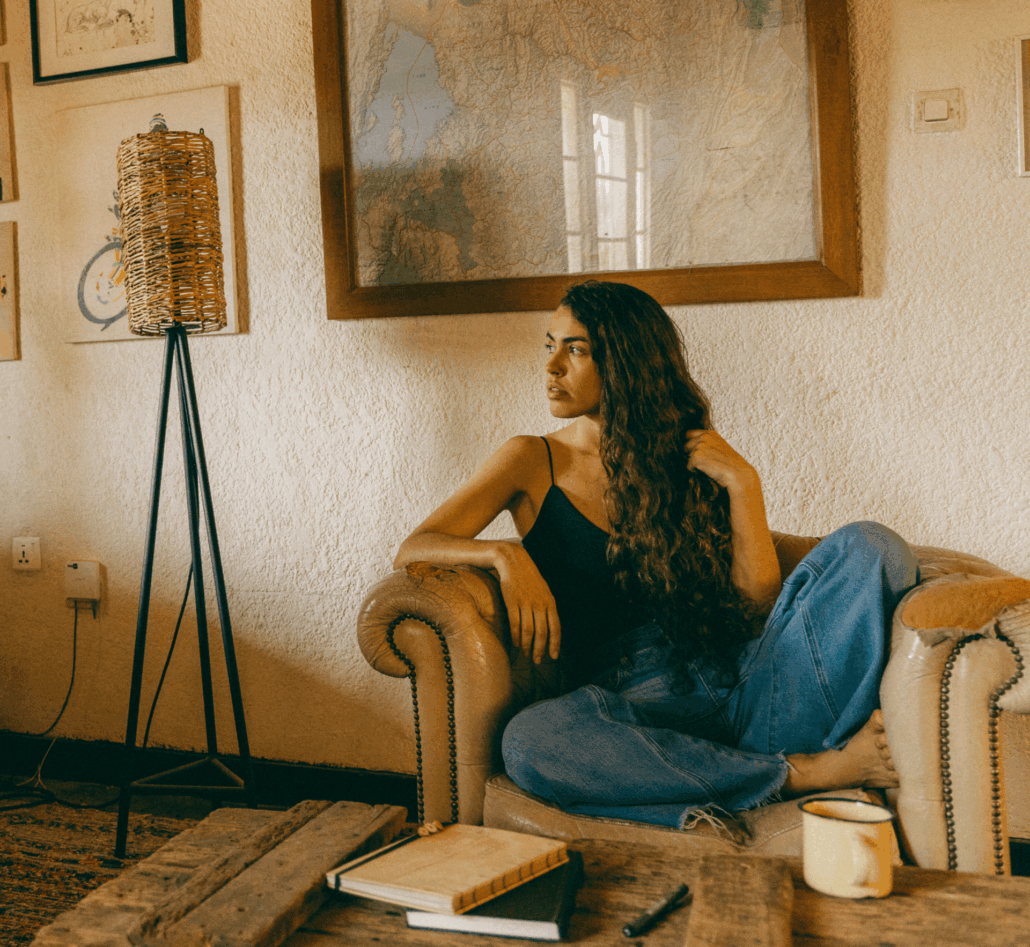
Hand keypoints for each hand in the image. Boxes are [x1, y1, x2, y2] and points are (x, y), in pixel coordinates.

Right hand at [494, 544, 560, 662]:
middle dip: (540, 649)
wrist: (514, 562)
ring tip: (526, 654)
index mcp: (550, 602)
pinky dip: (516, 636)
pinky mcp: (512, 602)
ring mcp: (526, 603)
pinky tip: (517, 643)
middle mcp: (540, 604)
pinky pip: (515, 624)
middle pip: (542, 632)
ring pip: (528, 631)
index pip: (556, 627)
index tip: (553, 656)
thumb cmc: (530, 578)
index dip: (555, 644)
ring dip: (527, 645)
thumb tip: (550, 627)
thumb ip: (547, 608)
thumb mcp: (544, 591)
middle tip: (537, 660)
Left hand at [685, 429, 757, 493]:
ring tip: (709, 466)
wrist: (738, 474)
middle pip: (686, 447)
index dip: (691, 444)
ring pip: (687, 457)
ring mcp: (700, 445)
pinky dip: (695, 471)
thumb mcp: (719, 448)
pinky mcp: (696, 456)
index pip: (689, 434)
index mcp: (710, 433)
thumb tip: (690, 447)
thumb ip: (707, 444)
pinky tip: (708, 471)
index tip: (698, 453)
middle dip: (692, 455)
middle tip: (707, 462)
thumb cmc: (729, 464)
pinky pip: (689, 466)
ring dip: (695, 463)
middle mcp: (704, 436)